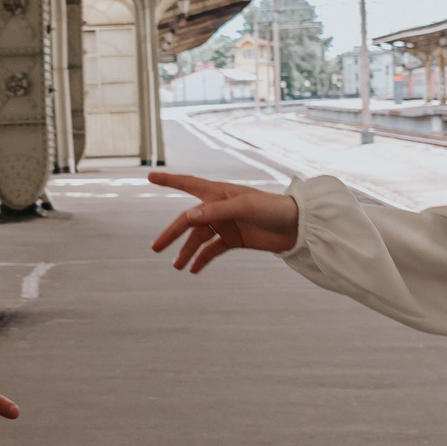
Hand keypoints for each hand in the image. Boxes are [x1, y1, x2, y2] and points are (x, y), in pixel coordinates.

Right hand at [148, 171, 300, 271]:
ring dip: (187, 252)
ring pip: (199, 239)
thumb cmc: (272, 208)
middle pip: (188, 221)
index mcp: (218, 193)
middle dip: (171, 234)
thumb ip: (216, 212)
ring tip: (178, 267)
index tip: (150, 175)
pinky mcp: (234, 239)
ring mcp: (225, 224)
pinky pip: (212, 250)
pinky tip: (194, 270)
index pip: (188, 184)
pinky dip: (203, 259)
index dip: (169, 180)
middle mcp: (218, 208)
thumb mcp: (244, 207)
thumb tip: (188, 218)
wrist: (296, 226)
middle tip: (156, 248)